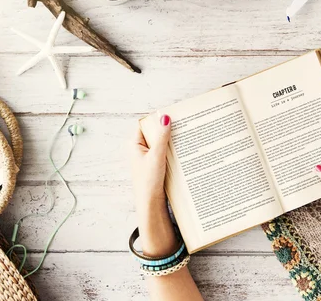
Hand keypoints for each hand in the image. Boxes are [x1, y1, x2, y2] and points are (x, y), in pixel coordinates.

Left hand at [131, 115, 177, 255]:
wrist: (151, 206)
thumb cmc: (148, 182)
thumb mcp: (156, 156)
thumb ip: (162, 137)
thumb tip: (165, 117)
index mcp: (134, 144)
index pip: (146, 124)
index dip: (158, 119)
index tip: (173, 114)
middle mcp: (139, 149)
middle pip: (155, 133)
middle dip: (168, 130)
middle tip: (183, 123)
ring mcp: (148, 157)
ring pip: (161, 143)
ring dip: (172, 141)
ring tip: (186, 135)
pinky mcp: (155, 165)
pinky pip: (165, 153)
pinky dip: (173, 150)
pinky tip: (184, 149)